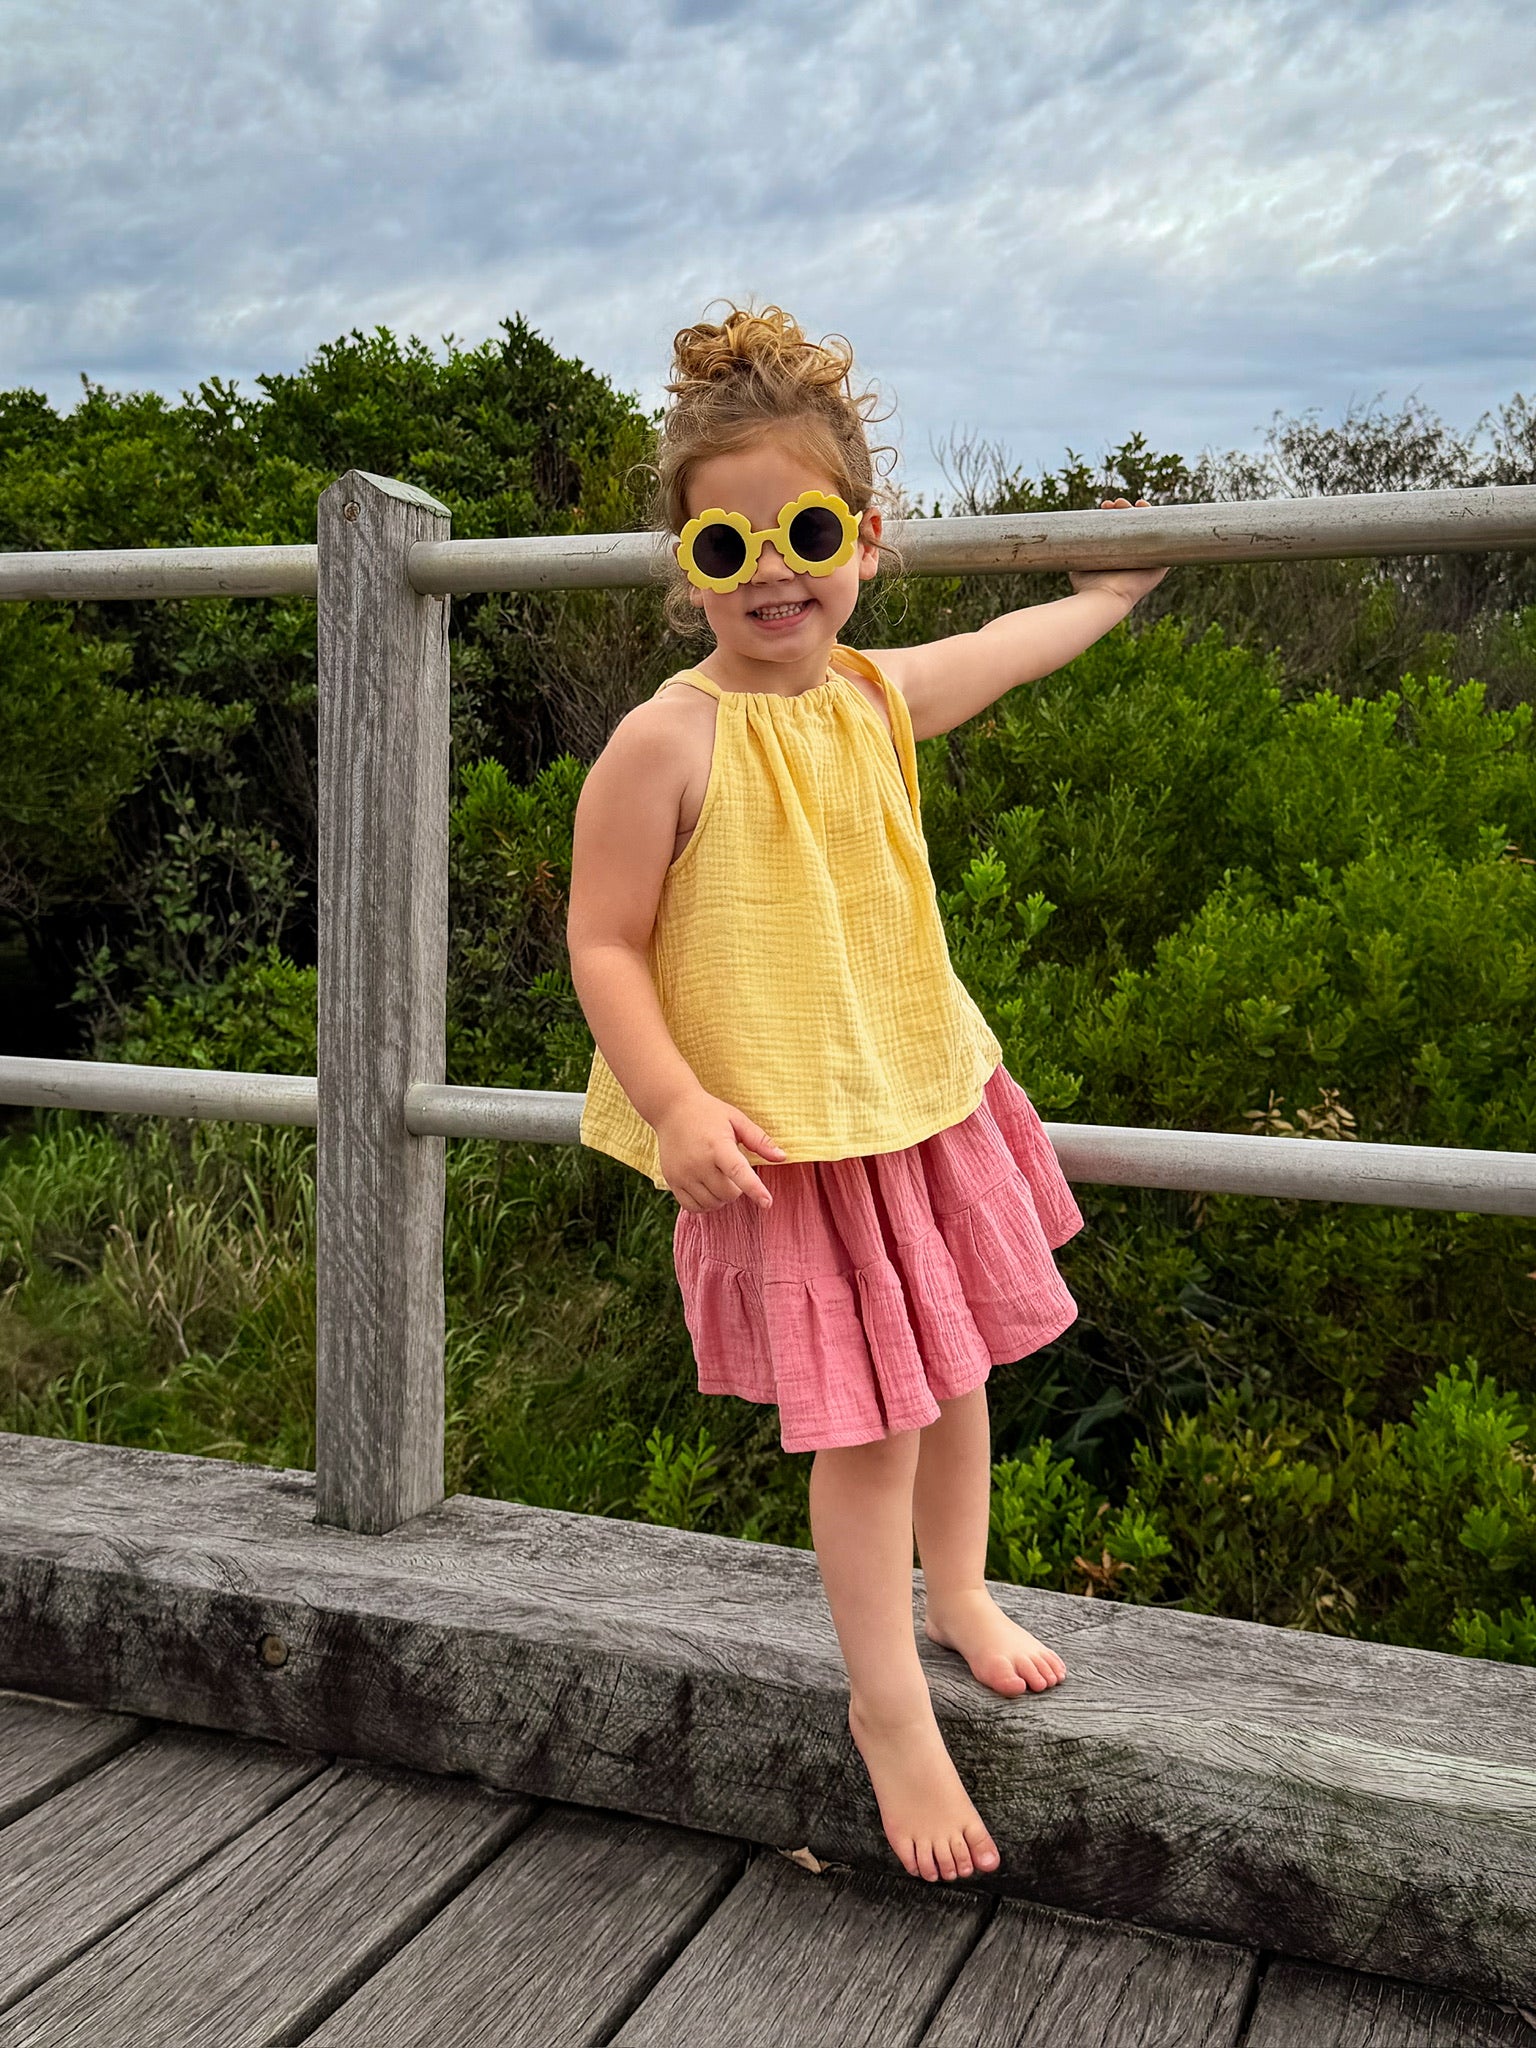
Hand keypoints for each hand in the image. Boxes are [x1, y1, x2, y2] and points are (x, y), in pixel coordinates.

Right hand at [656, 1091, 787, 1212]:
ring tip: (719, 1178)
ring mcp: (683, 1173)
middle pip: (728, 1194)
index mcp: (718, 1145)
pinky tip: (707, 1188)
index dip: (755, 1189)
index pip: (739, 1172)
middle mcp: (699, 1162)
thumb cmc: (708, 1113)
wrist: (671, 1108)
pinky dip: (705, 1204)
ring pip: (712, 1203)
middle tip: (731, 1171)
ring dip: (721, 1197)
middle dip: (737, 1189)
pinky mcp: (672, 1180)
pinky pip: (692, 1207)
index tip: (767, 1203)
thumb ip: (760, 1140)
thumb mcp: (736, 1119)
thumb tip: (782, 1157)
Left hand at [1068, 498, 1168, 604]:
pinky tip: (1145, 508)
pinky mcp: (1159, 563)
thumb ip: (1077, 553)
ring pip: (1147, 529)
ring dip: (1138, 512)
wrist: (1104, 597)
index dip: (1114, 516)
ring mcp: (1148, 559)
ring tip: (1122, 504)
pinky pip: (1164, 537)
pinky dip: (1158, 520)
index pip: (1121, 531)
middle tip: (1110, 505)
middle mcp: (1134, 558)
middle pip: (1134, 527)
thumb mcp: (1079, 565)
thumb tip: (1065, 538)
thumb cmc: (1088, 586)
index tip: (1104, 507)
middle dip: (1123, 511)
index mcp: (1119, 558)